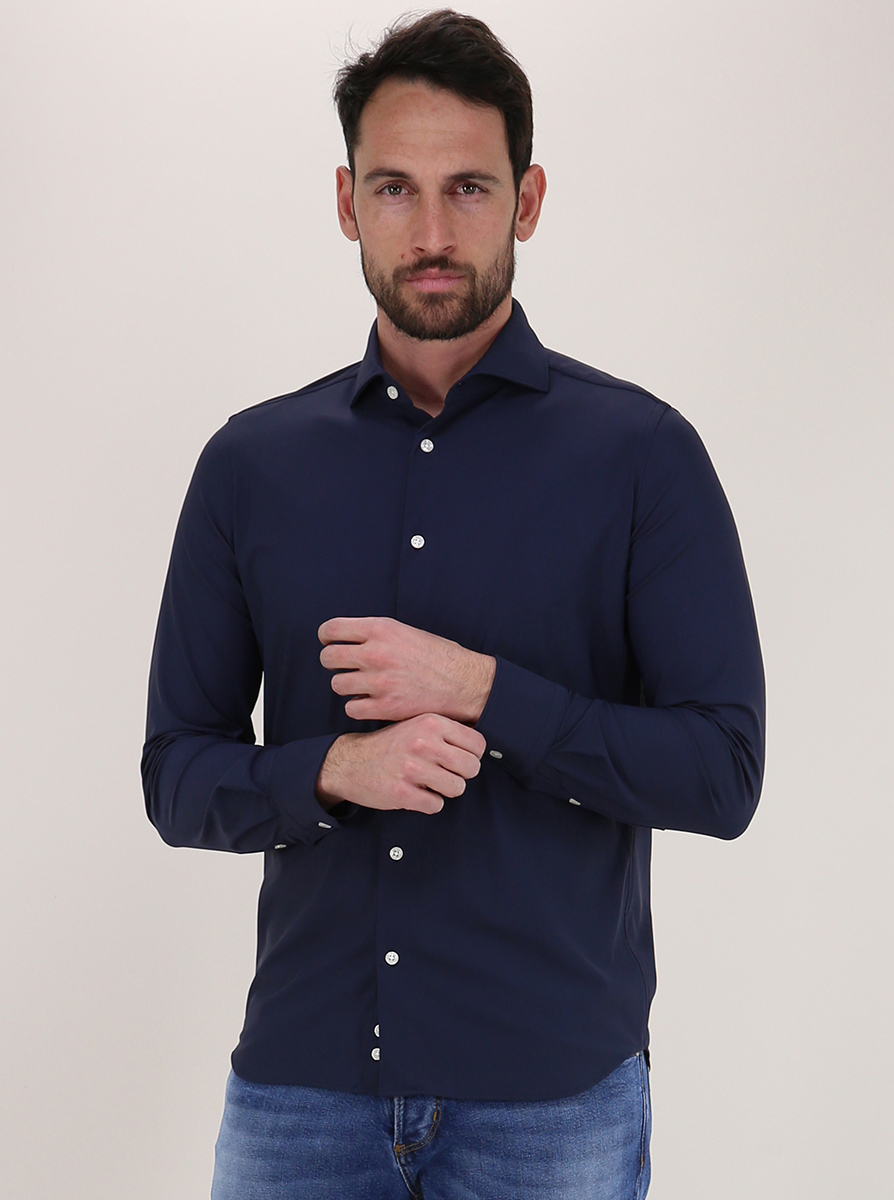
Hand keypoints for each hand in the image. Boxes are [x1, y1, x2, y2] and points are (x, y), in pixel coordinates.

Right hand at [315, 713, 486, 814]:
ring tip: (429, 783)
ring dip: (445, 790)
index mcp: (430, 723)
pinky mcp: (401, 792)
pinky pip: (435, 805)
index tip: (459, 759)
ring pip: (457, 788)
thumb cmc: (390, 745)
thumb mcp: (417, 725)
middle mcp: (423, 743)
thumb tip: (480, 749)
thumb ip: (446, 733)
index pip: (477, 744)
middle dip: (461, 775)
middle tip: (445, 773)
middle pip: (471, 768)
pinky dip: (428, 803)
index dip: (472, 755)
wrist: (350, 762)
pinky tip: (415, 792)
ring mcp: (411, 768)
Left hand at [318, 616, 494, 723]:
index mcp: (381, 629)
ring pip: (337, 685)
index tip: (329, 642)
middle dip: (332, 661)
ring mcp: (379, 682)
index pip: (332, 629)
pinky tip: (370, 702)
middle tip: (344, 666)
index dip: (326, 636)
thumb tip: (347, 639)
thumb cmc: (438, 656)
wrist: (465, 683)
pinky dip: (358, 706)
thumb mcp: (406, 632)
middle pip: (328, 658)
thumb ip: (375, 634)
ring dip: (346, 686)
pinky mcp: (384, 707)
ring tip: (362, 685)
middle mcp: (376, 653)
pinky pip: (351, 708)